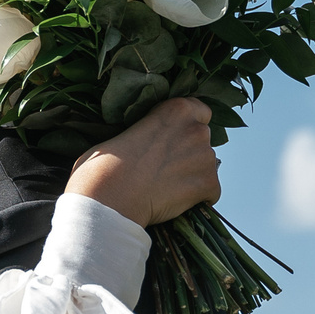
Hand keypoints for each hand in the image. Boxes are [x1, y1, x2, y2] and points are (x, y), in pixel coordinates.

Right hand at [65, 97, 220, 226]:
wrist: (109, 197)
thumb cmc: (103, 166)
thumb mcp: (123, 133)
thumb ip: (146, 132)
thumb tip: (144, 143)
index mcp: (176, 109)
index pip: (201, 111)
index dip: (188, 127)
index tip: (174, 141)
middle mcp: (196, 129)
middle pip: (204, 141)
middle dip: (190, 154)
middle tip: (165, 170)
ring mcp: (205, 157)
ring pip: (207, 168)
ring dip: (193, 177)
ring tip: (166, 189)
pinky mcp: (209, 183)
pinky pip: (211, 193)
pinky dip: (197, 200)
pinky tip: (174, 203)